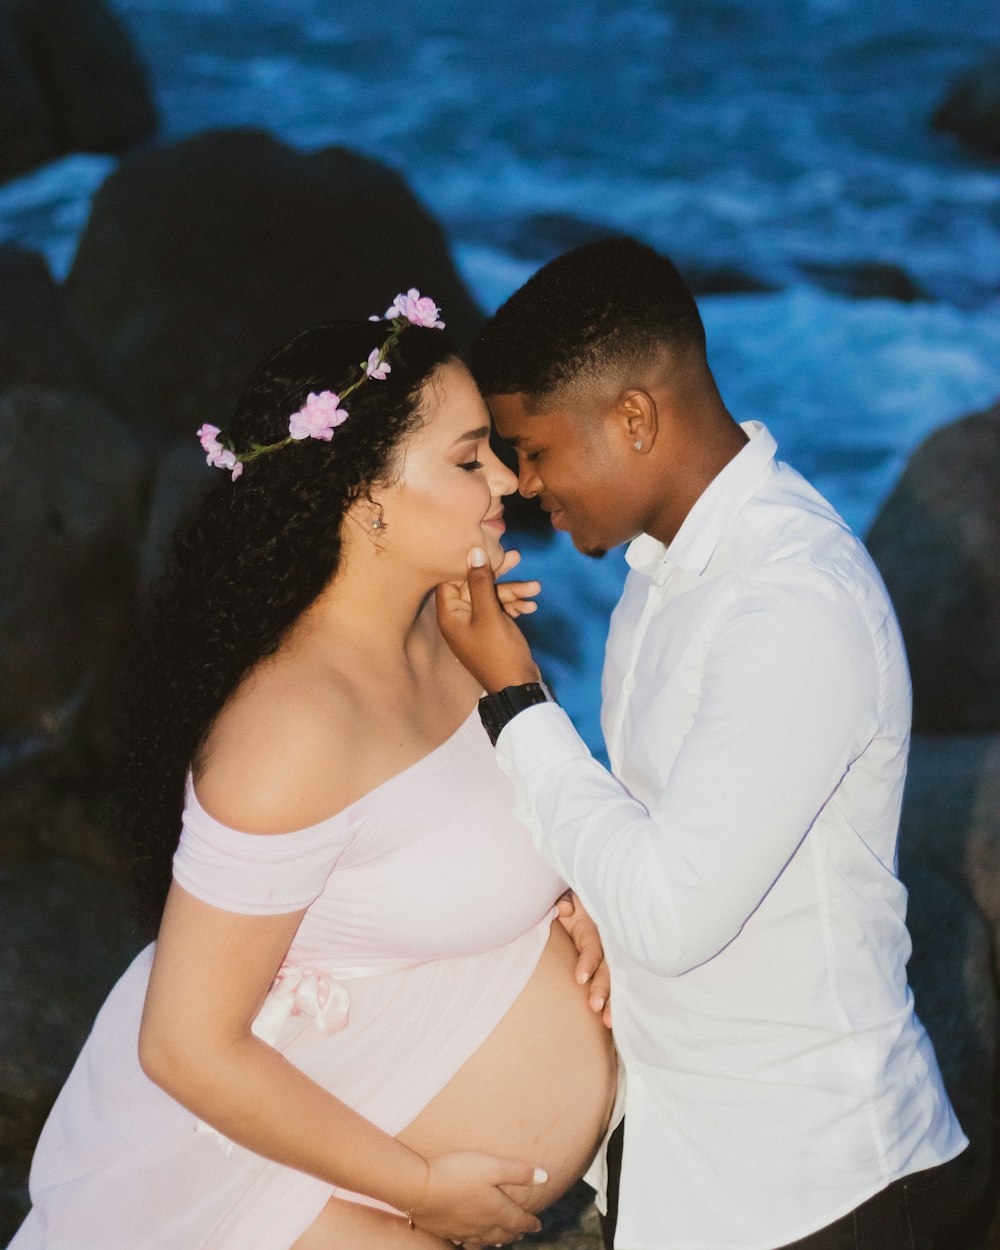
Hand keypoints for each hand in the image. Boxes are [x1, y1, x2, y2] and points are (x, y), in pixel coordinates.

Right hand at [410, 1151, 546, 1243]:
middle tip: (522, 1232)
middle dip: (515, 1232)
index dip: (530, 1222)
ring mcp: (464, 1230)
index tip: (538, 1225)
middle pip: (503, 1232)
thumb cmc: (458, 1172)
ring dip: (497, 1239)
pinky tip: (470, 1241)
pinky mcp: (447, 1230)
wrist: (420, 1188)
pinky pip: (466, 1242)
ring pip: (485, 1240)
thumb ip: (519, 1172)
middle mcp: (482, 1225)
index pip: (519, 1220)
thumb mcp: (492, 1166)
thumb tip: (546, 1177)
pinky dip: (475, 1243)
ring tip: (502, 1239)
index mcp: (496, 1210)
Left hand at [436, 548, 540, 691]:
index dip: (470, 563)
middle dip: (499, 574)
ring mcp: (476, 624)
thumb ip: (481, 582)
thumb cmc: (499, 653)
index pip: (452, 578)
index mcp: (450, 615)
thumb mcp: (490, 615)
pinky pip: (500, 609)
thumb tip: (472, 551)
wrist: (518, 687)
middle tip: (516, 557)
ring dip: (514, 591)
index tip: (490, 551)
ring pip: (492, 596)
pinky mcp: (492, 629)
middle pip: (475, 584)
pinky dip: (514, 605)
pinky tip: (531, 606)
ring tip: (535, 589)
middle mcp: (459, 618)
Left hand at [557, 892, 611, 1027]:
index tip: (580, 980)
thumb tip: (564, 909)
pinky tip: (611, 1023)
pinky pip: (609, 983)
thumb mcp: (569, 896)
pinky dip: (611, 1002)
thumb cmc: (570, 902)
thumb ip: (566, 900)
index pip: (592, 948)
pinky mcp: (602, 966)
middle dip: (603, 989)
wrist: (573, 906)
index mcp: (592, 929)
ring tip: (607, 1022)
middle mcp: (603, 946)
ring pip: (611, 979)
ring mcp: (604, 957)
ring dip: (609, 999)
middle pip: (607, 969)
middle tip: (596, 1008)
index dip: (588, 963)